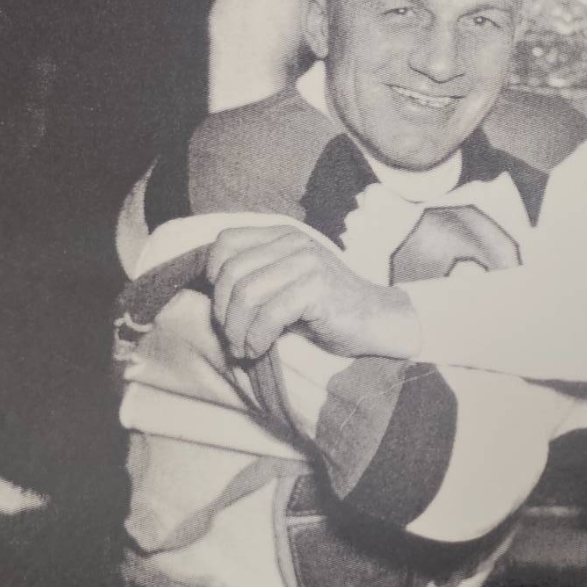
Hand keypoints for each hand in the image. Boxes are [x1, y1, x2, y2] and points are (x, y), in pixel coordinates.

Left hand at [205, 224, 419, 360]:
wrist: (375, 321)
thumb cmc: (326, 309)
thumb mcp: (285, 284)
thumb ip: (257, 277)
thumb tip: (211, 295)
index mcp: (282, 236)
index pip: (226, 242)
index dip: (213, 274)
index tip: (222, 306)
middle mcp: (293, 242)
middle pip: (232, 272)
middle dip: (223, 312)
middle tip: (231, 339)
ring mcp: (307, 262)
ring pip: (247, 294)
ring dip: (237, 330)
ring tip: (243, 349)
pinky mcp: (317, 287)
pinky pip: (270, 314)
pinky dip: (257, 337)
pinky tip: (259, 350)